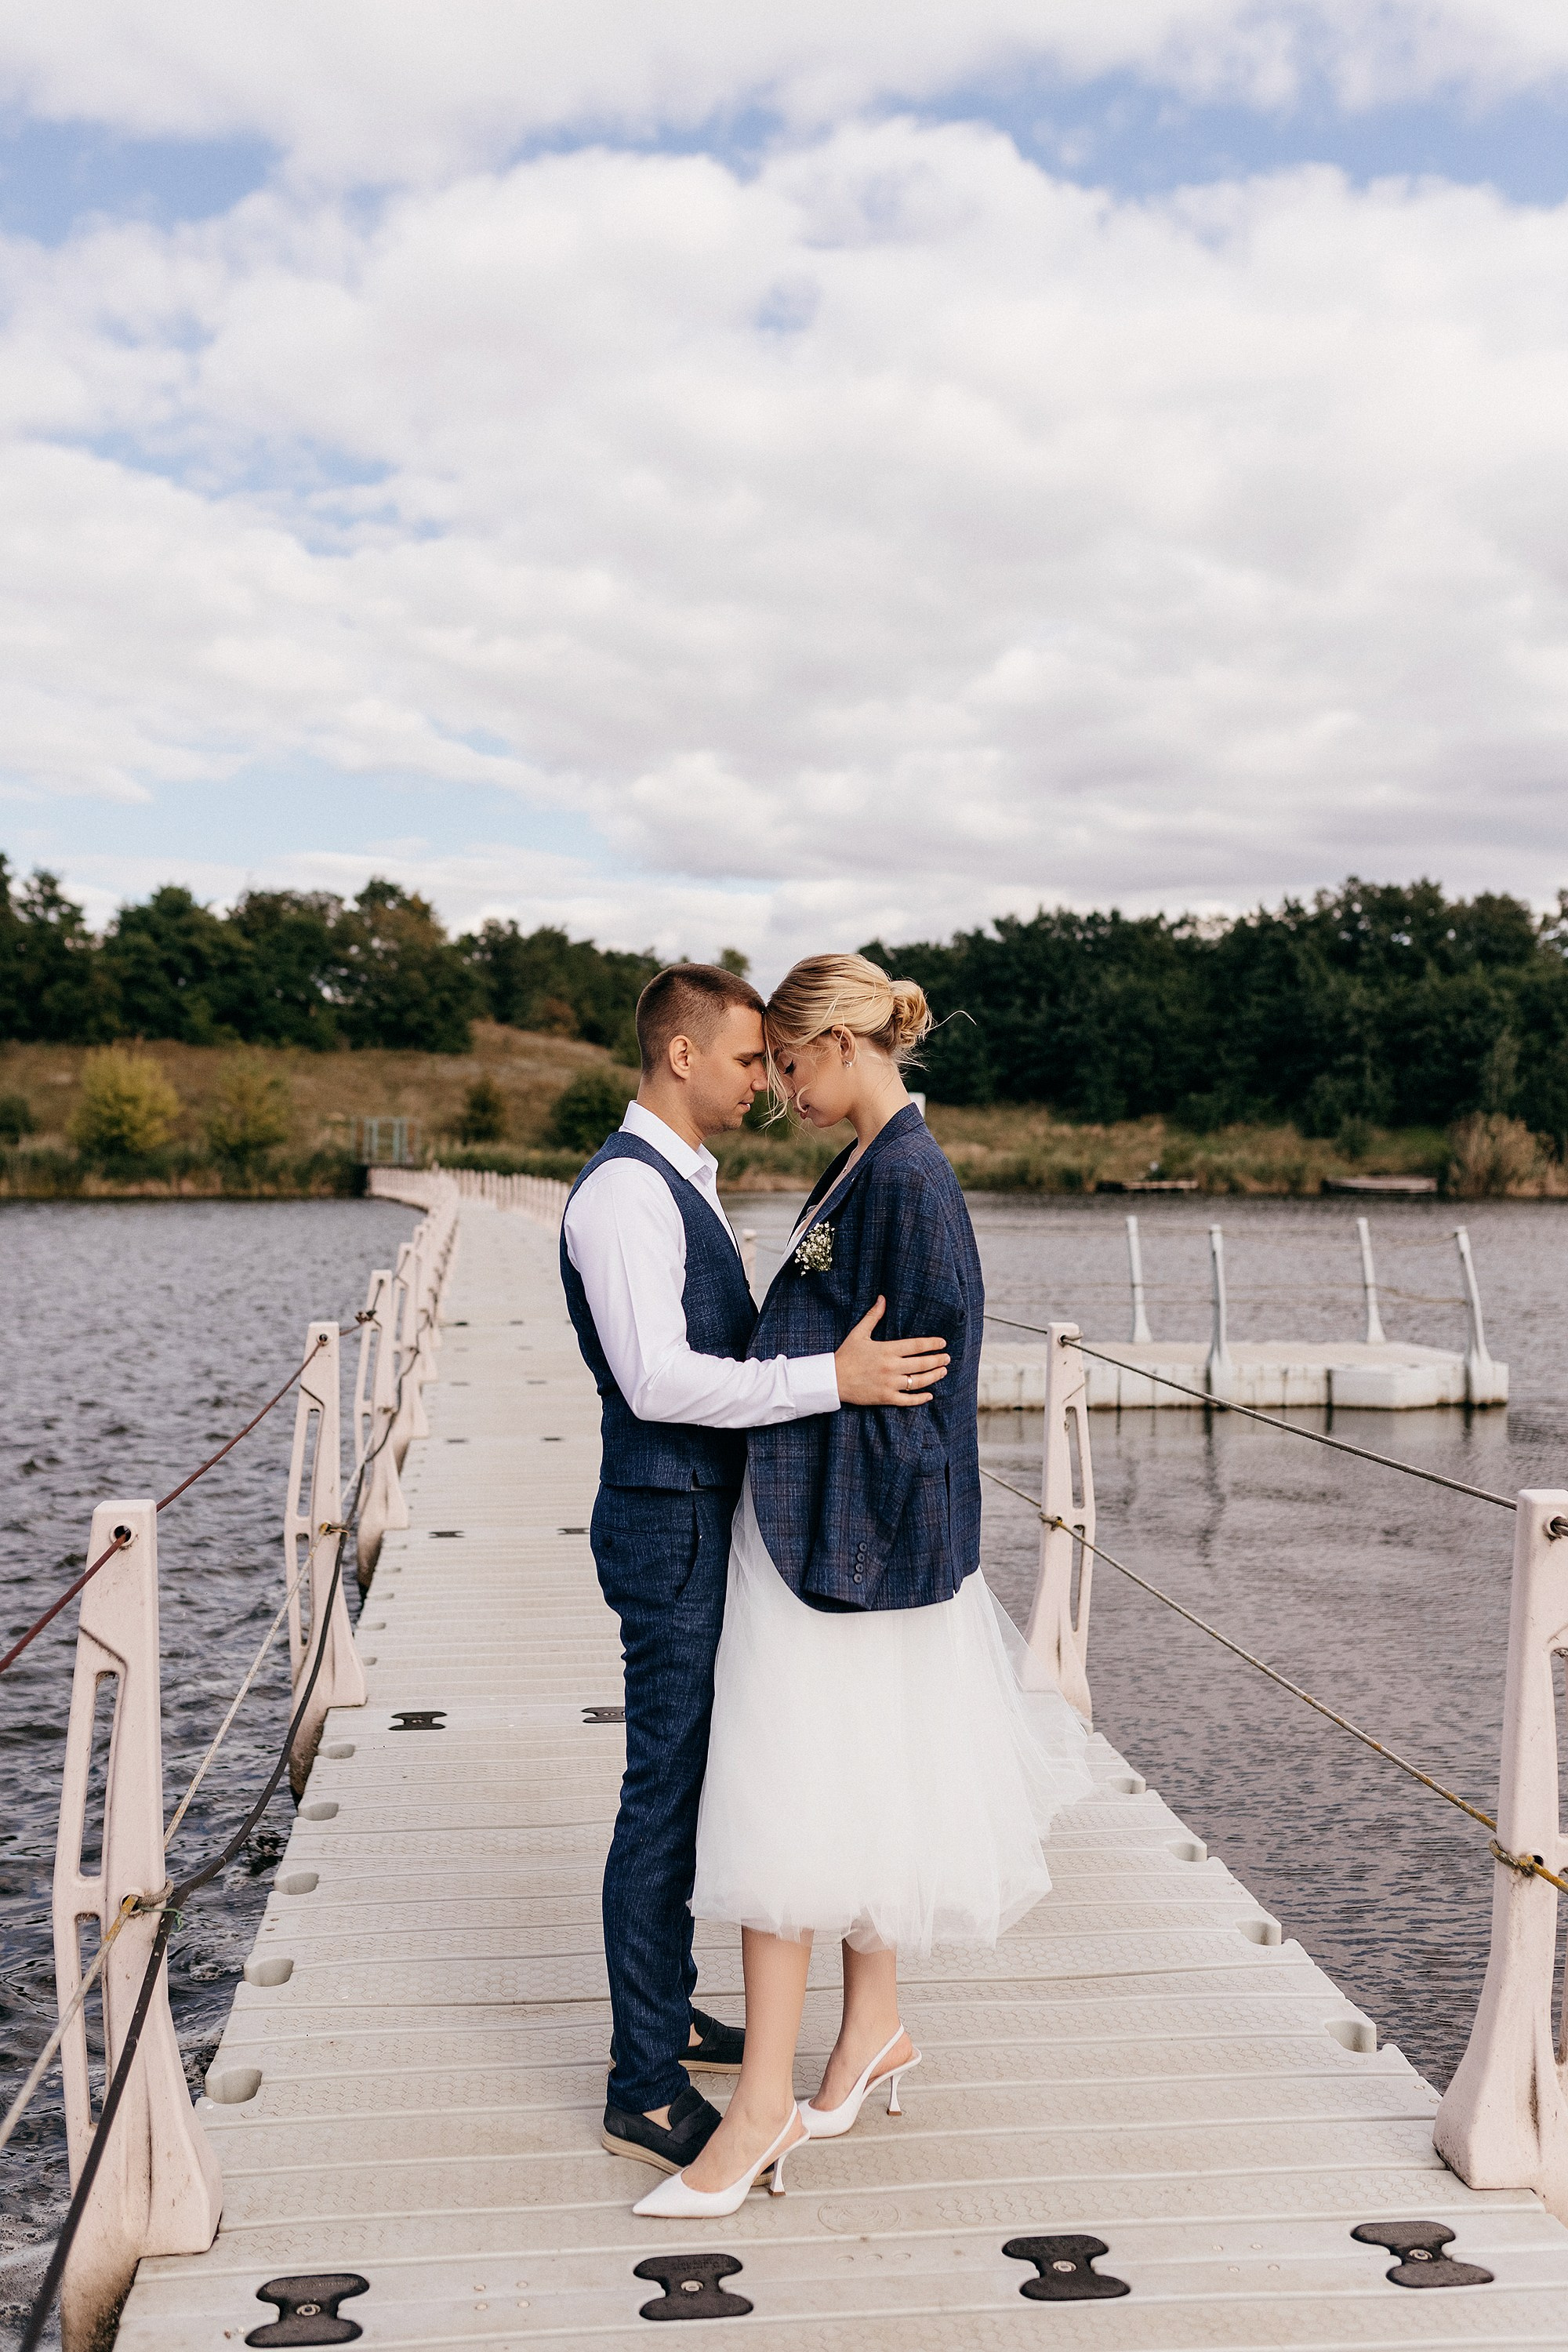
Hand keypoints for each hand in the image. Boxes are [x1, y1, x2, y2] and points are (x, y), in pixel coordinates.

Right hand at [834, 1296, 950, 1406]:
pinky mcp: (885, 1398)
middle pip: (922, 1364)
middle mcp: (891, 1367)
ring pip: (918, 1382)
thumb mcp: (859, 1333)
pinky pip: (907, 1400)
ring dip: (933, 1377)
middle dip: (938, 1360)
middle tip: (947, 1358)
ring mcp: (889, 1384)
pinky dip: (920, 1398)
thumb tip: (882, 1298)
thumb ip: (873, 1316)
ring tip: (942, 1372)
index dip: (932, 1344)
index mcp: (887, 1349)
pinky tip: (929, 1395)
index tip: (943, 1343)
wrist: (832, 1379)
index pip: (916, 1345)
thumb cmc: (846, 1355)